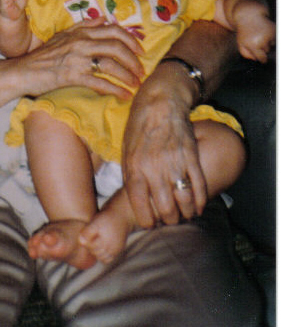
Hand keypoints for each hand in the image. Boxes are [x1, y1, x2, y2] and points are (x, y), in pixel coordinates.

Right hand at [22, 17, 144, 99]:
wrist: (24, 71)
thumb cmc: (43, 56)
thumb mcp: (62, 35)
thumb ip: (83, 26)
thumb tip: (103, 18)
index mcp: (81, 32)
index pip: (113, 30)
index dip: (131, 39)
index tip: (140, 50)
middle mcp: (81, 42)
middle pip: (116, 47)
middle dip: (133, 59)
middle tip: (141, 71)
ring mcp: (77, 59)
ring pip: (111, 64)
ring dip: (127, 75)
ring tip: (136, 84)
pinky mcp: (72, 75)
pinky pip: (100, 82)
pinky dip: (115, 90)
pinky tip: (124, 96)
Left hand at [122, 61, 207, 227]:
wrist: (160, 102)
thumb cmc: (139, 127)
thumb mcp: (126, 150)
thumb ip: (130, 175)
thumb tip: (136, 199)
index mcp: (134, 167)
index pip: (139, 206)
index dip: (146, 220)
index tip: (150, 224)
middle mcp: (154, 169)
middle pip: (164, 208)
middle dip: (168, 219)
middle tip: (169, 219)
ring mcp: (175, 163)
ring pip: (183, 201)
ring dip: (185, 213)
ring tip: (183, 215)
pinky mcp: (192, 157)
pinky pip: (199, 187)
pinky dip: (199, 201)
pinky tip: (197, 207)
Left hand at [235, 10, 274, 62]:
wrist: (248, 17)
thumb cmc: (244, 32)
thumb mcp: (241, 44)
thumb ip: (246, 54)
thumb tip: (256, 59)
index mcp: (253, 45)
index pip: (262, 58)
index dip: (263, 59)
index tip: (263, 60)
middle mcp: (262, 40)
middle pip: (267, 51)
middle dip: (263, 47)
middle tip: (256, 40)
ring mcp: (269, 35)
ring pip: (272, 45)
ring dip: (267, 42)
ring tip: (259, 35)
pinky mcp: (274, 30)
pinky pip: (275, 39)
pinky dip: (271, 37)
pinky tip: (264, 32)